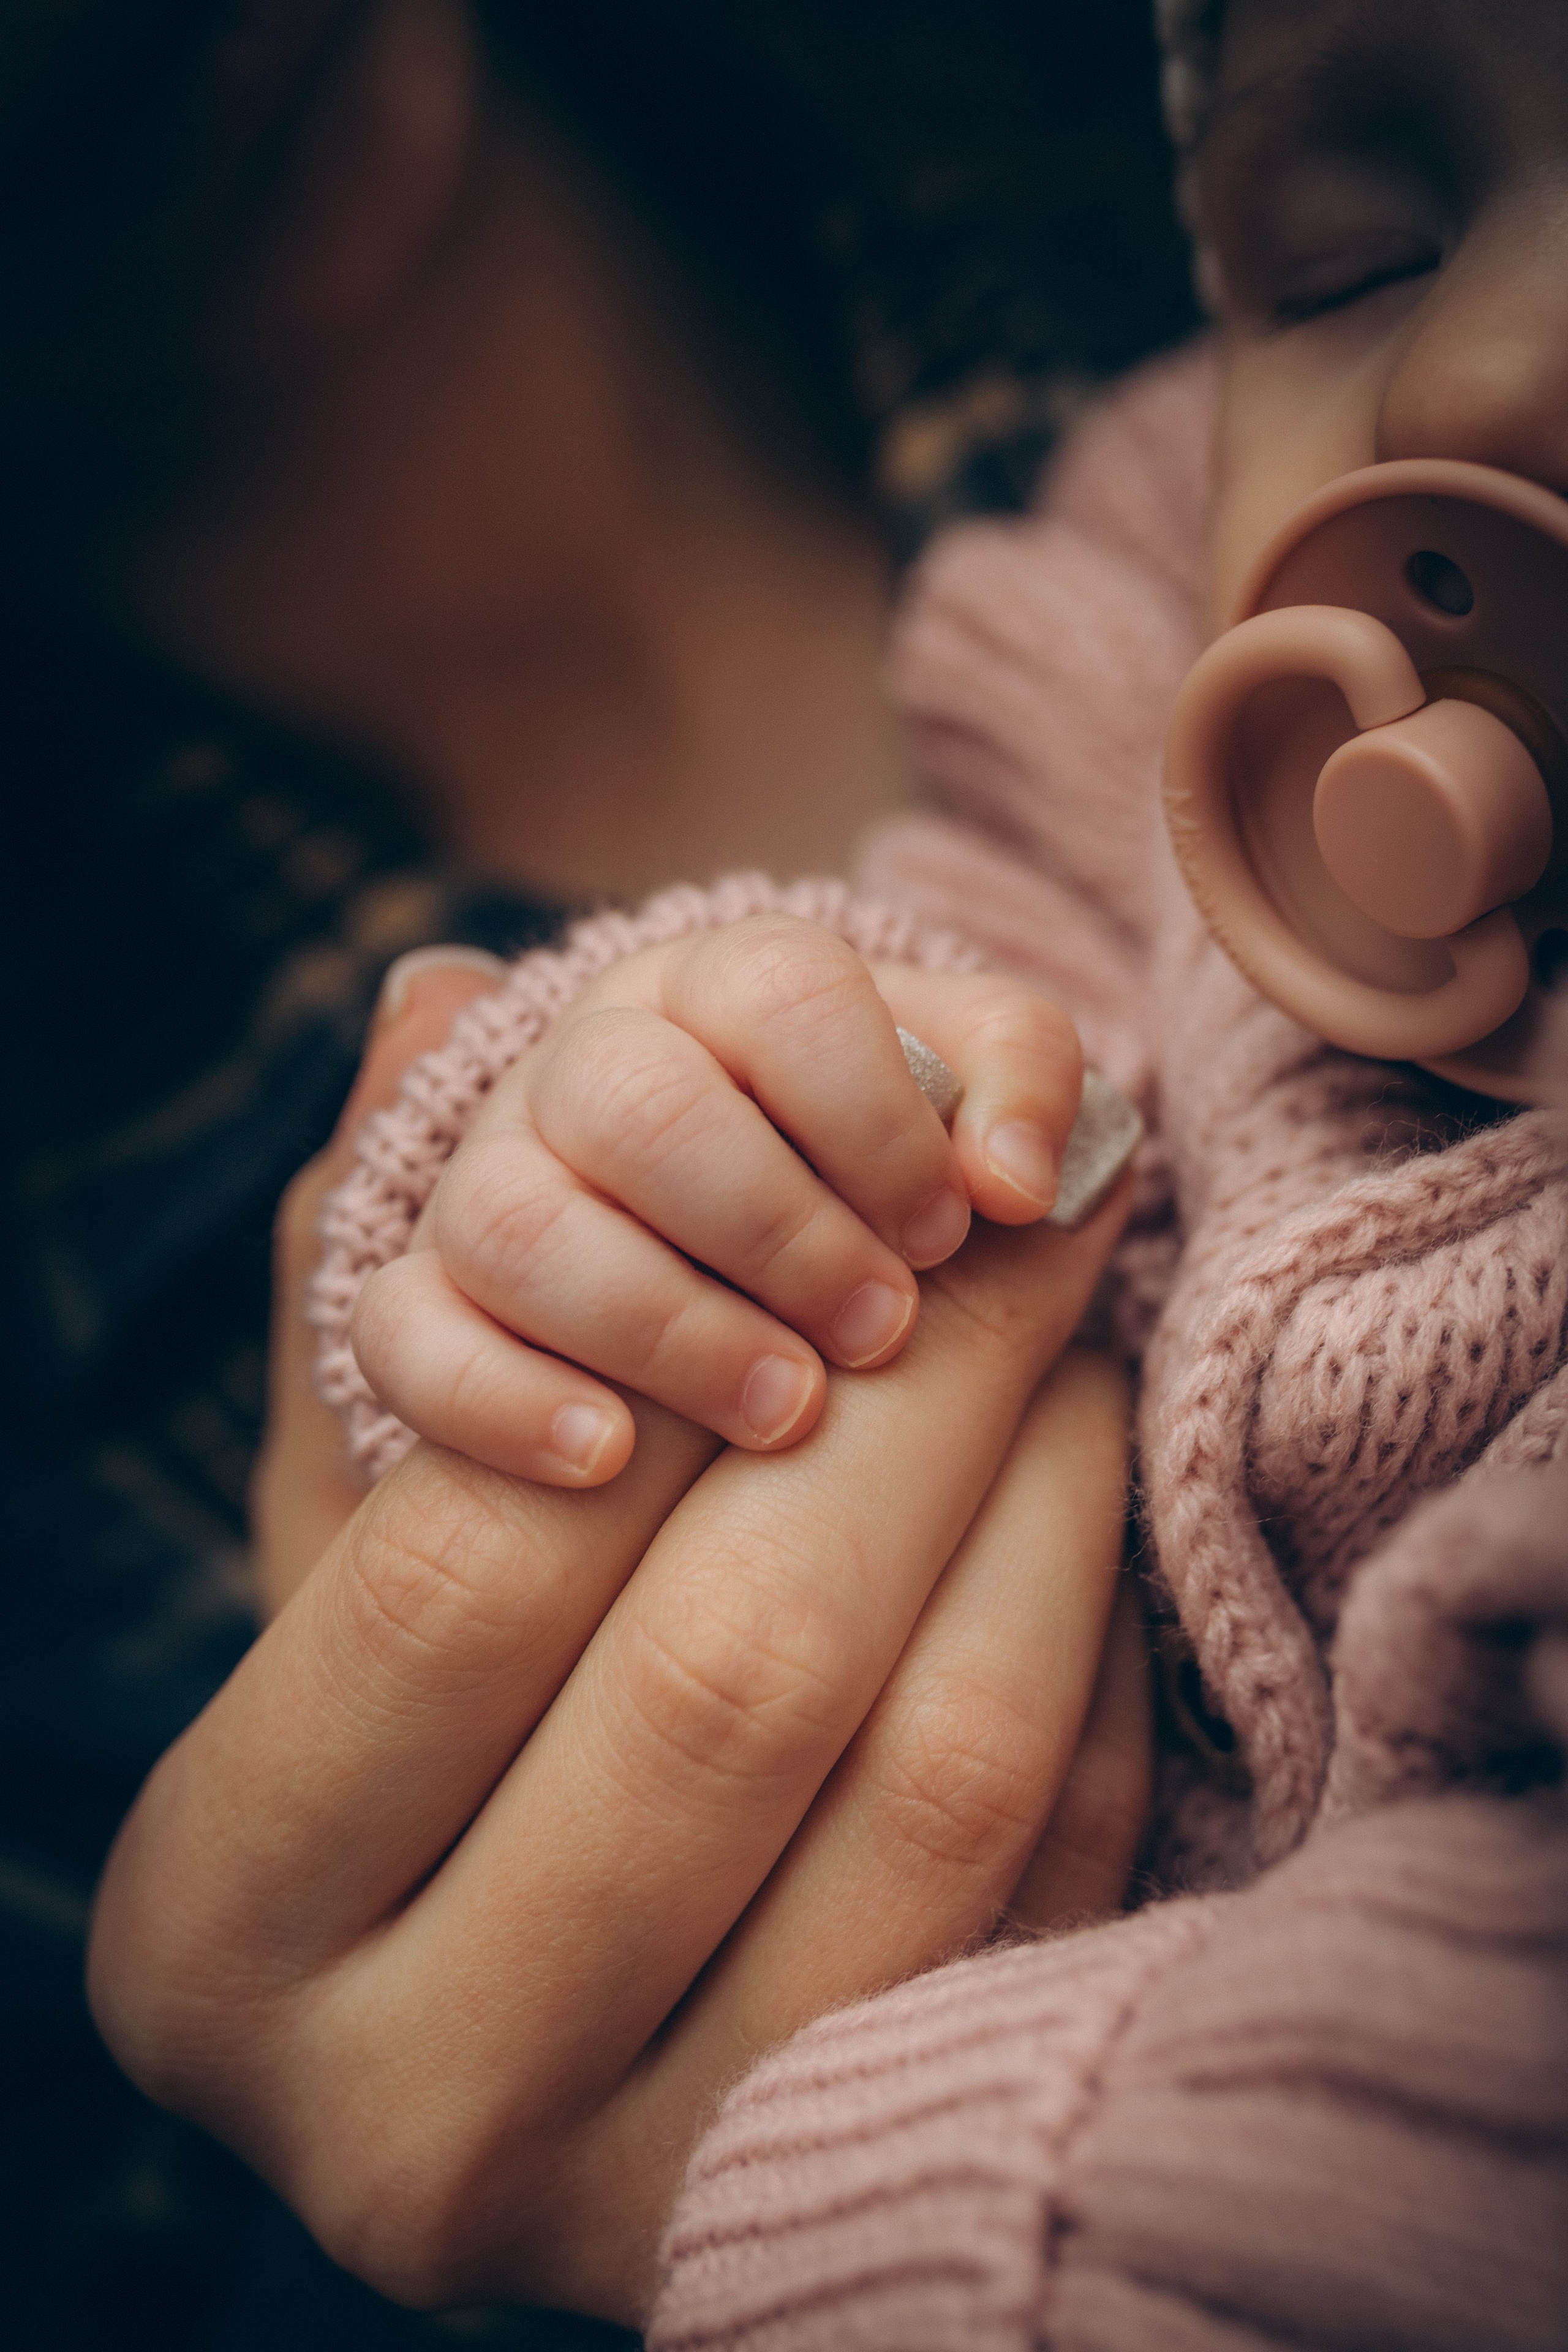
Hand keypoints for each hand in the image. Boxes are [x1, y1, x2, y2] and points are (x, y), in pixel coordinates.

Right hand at [92, 1158, 1142, 2325]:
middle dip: (906, 1389)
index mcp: (222, 1936)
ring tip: (1062, 1333)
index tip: (831, 1190)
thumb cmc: (390, 1756)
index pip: (460, 1572)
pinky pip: (1054, 1872)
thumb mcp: (333, 1548)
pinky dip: (1096, 1639)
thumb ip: (378, 1290)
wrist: (499, 2057)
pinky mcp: (866, 2177)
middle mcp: (415, 2110)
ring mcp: (654, 2194)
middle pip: (726, 1667)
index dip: (653, 1324)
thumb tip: (435, 985)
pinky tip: (1082, 1493)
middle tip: (1023, 1217)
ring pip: (932, 1770)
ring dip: (1030, 1489)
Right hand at [345, 915, 1084, 1485]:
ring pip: (516, 1219)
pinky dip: (502, 1398)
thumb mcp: (963, 1105)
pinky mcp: (424, 1301)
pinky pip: (407, 1332)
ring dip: (664, 1322)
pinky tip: (609, 1459)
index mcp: (722, 988)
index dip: (875, 1108)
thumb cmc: (872, 1171)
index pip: (780, 987)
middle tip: (884, 1329)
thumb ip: (1020, 1093)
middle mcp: (586, 1064)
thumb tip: (1029, 1179)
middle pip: (633, 1098)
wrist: (727, 1247)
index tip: (955, 1225)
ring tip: (789, 1411)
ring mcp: (489, 1182)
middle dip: (774, 1223)